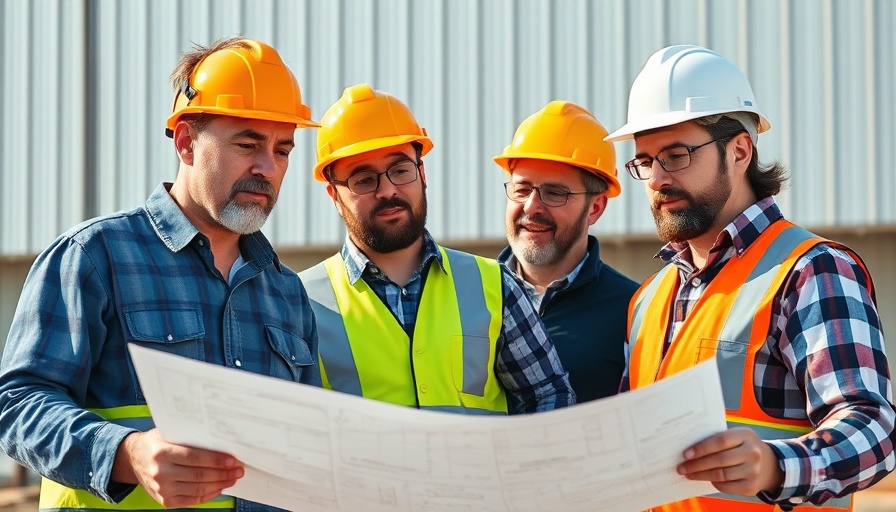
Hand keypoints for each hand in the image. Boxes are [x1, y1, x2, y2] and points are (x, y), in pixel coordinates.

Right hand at [111, 428, 243, 507]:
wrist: (133, 458)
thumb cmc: (156, 443)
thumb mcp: (169, 434)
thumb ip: (190, 438)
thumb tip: (221, 441)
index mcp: (161, 452)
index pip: (195, 458)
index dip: (216, 460)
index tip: (232, 460)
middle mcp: (160, 472)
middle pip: (199, 475)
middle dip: (223, 473)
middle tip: (238, 470)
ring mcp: (162, 488)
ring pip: (198, 489)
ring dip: (219, 484)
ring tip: (232, 478)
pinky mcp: (165, 500)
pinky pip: (192, 500)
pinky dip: (208, 495)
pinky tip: (219, 488)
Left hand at [677, 427, 783, 495]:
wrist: (769, 464)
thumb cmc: (743, 447)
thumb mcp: (737, 437)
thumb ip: (718, 439)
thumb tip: (690, 447)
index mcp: (745, 435)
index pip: (720, 441)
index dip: (701, 448)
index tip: (686, 454)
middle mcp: (752, 453)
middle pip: (719, 460)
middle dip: (697, 465)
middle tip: (682, 467)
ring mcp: (754, 470)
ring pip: (721, 475)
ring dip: (701, 475)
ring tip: (688, 474)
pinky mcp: (752, 486)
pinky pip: (727, 487)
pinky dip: (714, 483)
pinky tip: (706, 479)